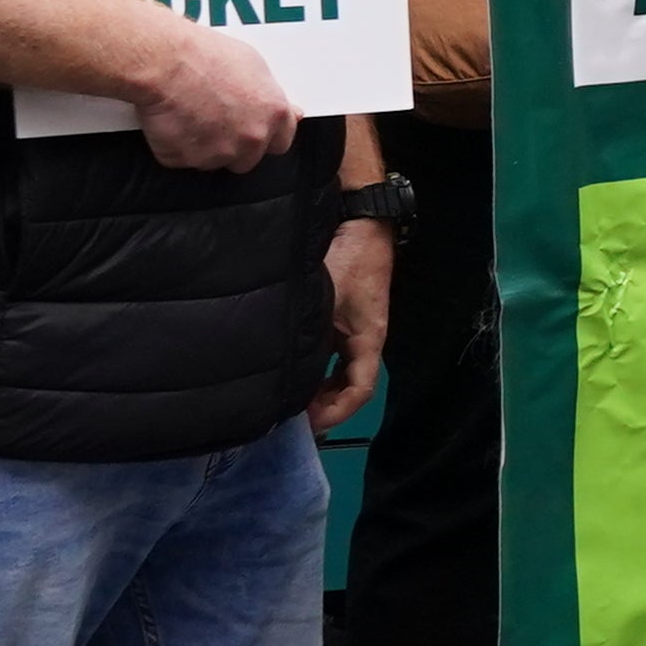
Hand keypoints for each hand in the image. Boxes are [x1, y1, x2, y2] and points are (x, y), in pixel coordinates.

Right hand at [135, 17, 301, 174]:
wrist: (165, 62)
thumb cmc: (205, 56)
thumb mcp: (253, 65)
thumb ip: (272, 97)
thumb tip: (292, 113)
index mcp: (273, 115)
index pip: (281, 142)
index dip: (266, 135)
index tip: (253, 127)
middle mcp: (251, 139)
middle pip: (248, 157)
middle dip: (234, 143)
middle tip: (215, 117)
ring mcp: (219, 153)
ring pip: (214, 159)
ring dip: (204, 145)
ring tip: (190, 112)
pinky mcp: (187, 160)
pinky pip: (182, 158)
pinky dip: (176, 145)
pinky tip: (173, 119)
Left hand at [309, 210, 395, 428]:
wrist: (361, 223)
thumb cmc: (350, 259)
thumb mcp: (327, 296)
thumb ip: (308, 328)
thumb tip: (278, 362)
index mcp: (368, 341)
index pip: (360, 392)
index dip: (336, 412)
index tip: (308, 422)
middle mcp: (362, 342)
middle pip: (349, 388)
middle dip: (325, 407)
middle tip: (293, 419)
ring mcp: (351, 331)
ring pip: (338, 373)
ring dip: (319, 390)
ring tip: (290, 401)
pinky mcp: (341, 319)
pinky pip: (331, 356)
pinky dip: (315, 369)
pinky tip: (293, 371)